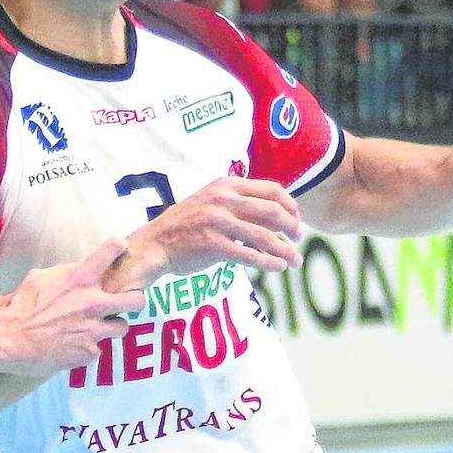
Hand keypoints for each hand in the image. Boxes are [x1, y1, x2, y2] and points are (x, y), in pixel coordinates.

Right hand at [1, 239, 144, 375]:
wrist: (9, 339)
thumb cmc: (21, 306)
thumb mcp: (39, 277)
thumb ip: (63, 273)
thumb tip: (73, 270)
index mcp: (80, 278)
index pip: (112, 250)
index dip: (118, 248)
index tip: (120, 250)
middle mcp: (93, 303)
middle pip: (136, 300)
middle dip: (135, 301)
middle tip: (128, 303)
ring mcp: (93, 330)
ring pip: (122, 327)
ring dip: (112, 327)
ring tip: (96, 328)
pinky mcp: (89, 352)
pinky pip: (98, 349)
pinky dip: (88, 348)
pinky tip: (73, 345)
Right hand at [116, 177, 302, 290]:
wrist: (155, 243)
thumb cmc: (187, 224)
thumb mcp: (213, 202)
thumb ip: (241, 204)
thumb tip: (278, 216)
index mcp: (226, 185)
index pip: (272, 190)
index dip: (291, 205)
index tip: (296, 219)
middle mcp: (223, 199)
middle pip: (273, 211)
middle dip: (292, 227)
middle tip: (298, 240)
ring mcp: (217, 222)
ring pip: (264, 236)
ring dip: (285, 250)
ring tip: (295, 260)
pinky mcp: (213, 245)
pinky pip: (249, 255)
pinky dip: (269, 262)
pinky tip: (278, 267)